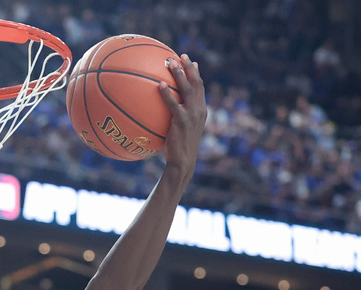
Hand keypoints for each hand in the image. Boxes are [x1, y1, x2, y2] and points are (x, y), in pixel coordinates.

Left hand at [158, 54, 205, 171]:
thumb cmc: (178, 148)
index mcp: (200, 110)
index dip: (196, 73)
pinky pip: (174, 104)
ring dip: (179, 74)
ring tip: (170, 63)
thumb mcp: (181, 130)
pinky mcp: (182, 121)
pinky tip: (160, 85)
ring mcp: (192, 115)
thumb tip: (168, 109)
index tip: (191, 61)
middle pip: (196, 83)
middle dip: (189, 68)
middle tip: (181, 55)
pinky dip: (168, 93)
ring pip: (187, 89)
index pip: (200, 87)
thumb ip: (178, 116)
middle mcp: (199, 110)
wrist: (183, 162)